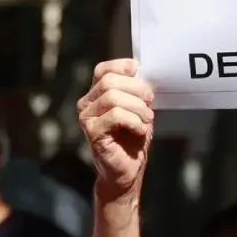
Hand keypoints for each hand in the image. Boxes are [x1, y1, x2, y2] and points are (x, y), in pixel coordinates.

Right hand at [77, 59, 153, 201]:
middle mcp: (87, 104)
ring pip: (113, 98)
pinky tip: (140, 130)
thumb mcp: (138, 109)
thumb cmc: (132, 139)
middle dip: (136, 89)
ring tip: (147, 120)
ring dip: (137, 107)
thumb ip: (137, 92)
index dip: (121, 66)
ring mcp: (86, 118)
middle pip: (109, 81)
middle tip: (150, 101)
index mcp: (96, 94)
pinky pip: (115, 116)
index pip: (103, 70)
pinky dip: (134, 121)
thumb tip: (144, 74)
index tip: (138, 71)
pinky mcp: (92, 132)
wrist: (128, 170)